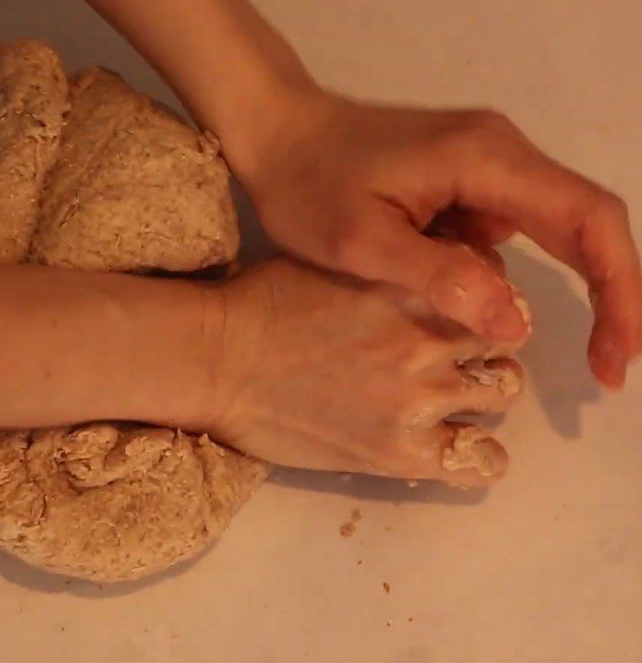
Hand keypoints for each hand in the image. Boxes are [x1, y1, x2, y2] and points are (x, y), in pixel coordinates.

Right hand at [210, 257, 526, 485]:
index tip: (462, 310)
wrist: (219, 360)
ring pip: (504, 392)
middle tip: (450, 355)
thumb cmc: (265, 300)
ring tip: (448, 399)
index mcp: (411, 282)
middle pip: (504, 337)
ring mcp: (420, 396)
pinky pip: (482, 462)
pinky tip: (451, 445)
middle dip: (483, 343)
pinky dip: (477, 455)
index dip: (483, 298)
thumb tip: (433, 273)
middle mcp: (429, 337)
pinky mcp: (402, 452)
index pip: (495, 285)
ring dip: (482, 394)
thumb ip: (395, 266)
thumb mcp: (337, 260)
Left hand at [222, 86, 641, 388]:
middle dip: (602, 295)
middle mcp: (499, 152)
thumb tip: (517, 326)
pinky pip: (498, 228)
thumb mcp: (364, 242)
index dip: (620, 289)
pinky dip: (492, 269)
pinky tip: (442, 287)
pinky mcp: (459, 178)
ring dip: (535, 284)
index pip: (588, 218)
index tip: (616, 356)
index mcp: (486, 160)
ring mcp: (480, 162)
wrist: (275, 130)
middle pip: (581, 221)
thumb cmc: (307, 183)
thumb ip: (441, 278)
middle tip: (598, 369)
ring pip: (540, 228)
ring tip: (497, 333)